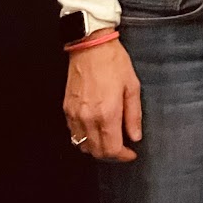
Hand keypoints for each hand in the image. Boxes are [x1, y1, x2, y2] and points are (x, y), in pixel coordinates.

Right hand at [63, 37, 141, 161]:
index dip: (123, 156)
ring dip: (96, 148)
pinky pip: (73, 133)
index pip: (111, 148)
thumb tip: (135, 136)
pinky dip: (84, 138)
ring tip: (110, 139)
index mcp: (107, 113)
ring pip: (83, 145)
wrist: (90, 46)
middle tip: (123, 148)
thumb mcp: (132, 86)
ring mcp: (75, 114)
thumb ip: (134, 115)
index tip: (131, 153)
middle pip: (96, 151)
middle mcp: (88, 117)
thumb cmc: (113, 62)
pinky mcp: (66, 109)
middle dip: (111, 154)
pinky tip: (95, 129)